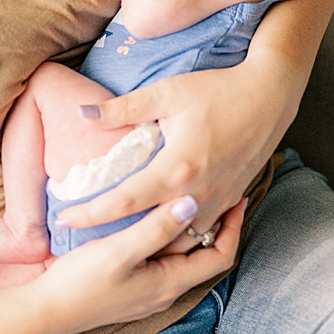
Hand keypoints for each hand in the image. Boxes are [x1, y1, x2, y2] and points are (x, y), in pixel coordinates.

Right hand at [33, 196, 243, 332]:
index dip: (233, 227)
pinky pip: (164, 262)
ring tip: (188, 201)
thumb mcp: (119, 251)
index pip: (220, 255)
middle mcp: (165, 290)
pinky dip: (170, 240)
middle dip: (216, 226)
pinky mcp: (132, 289)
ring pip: (183, 259)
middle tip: (217, 193)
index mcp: (169, 281)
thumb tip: (192, 203)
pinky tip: (153, 224)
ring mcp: (149, 292)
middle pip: (204, 257)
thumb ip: (156, 228)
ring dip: (191, 232)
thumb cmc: (81, 283)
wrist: (49, 311)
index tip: (236, 197)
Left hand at [62, 60, 286, 239]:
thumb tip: (82, 114)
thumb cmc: (217, 90)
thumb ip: (121, 108)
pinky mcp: (232, 199)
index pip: (124, 202)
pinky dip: (179, 236)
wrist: (270, 95)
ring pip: (181, 239)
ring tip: (118, 240)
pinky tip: (159, 231)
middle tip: (82, 239)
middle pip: (150, 231)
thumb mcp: (165, 93)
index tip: (63, 220)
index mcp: (178, 169)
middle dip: (116, 238)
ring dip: (151, 243)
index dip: (91, 213)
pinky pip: (202, 230)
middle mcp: (199, 193)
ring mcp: (220, 200)